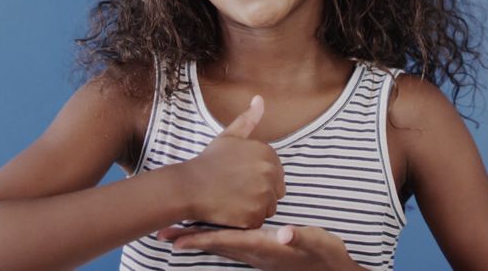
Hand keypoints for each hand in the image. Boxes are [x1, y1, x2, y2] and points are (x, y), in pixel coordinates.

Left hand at [156, 224, 361, 270]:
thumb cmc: (325, 256)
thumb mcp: (317, 243)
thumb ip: (300, 238)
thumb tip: (285, 234)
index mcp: (264, 247)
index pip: (225, 242)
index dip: (200, 239)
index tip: (176, 239)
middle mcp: (255, 254)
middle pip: (215, 246)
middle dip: (189, 240)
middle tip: (162, 234)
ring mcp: (257, 256)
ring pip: (221, 246)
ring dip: (198, 239)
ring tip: (176, 235)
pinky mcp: (262, 254)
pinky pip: (231, 245)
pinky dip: (215, 238)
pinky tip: (210, 232)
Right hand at [180, 95, 285, 228]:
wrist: (189, 186)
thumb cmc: (209, 161)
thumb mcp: (229, 136)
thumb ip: (248, 119)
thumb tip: (260, 99)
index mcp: (268, 153)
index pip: (276, 173)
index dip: (258, 177)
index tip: (240, 177)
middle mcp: (269, 173)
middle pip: (276, 191)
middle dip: (260, 193)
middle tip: (236, 190)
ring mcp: (263, 196)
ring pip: (269, 207)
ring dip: (255, 207)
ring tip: (233, 200)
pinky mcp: (254, 216)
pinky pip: (258, 222)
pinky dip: (247, 220)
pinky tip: (231, 211)